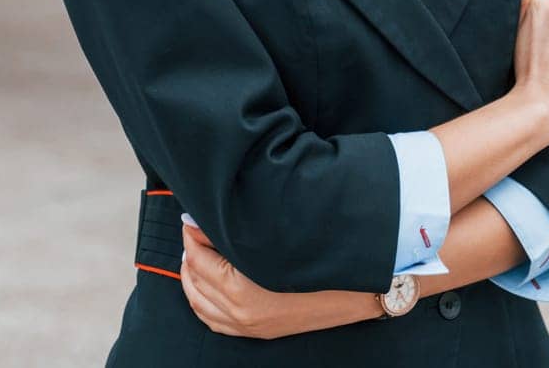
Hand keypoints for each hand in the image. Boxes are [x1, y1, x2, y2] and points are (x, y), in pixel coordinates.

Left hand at [179, 223, 376, 338]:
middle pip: (197, 280)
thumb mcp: (277, 241)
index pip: (201, 259)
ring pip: (199, 304)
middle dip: (191, 252)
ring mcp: (248, 325)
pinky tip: (202, 286)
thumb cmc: (321, 258)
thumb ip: (240, 231)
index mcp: (244, 290)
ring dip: (192, 278)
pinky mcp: (256, 331)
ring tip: (193, 255)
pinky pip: (213, 321)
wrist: (357, 290)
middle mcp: (241, 313)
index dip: (192, 234)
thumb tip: (209, 220)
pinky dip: (201, 302)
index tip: (191, 218)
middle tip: (192, 231)